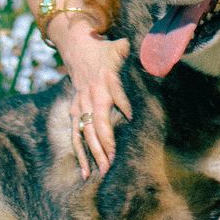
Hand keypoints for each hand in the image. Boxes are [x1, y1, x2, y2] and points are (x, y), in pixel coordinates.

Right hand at [55, 21, 131, 177]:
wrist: (75, 48)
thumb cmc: (102, 50)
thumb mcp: (118, 47)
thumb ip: (130, 51)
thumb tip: (145, 50)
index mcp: (104, 80)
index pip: (114, 93)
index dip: (121, 103)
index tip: (129, 116)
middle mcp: (91, 96)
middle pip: (97, 122)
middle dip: (104, 143)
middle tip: (112, 162)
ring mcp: (80, 106)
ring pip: (85, 134)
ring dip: (92, 153)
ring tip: (100, 172)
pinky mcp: (74, 112)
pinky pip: (76, 136)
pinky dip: (79, 154)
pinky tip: (85, 172)